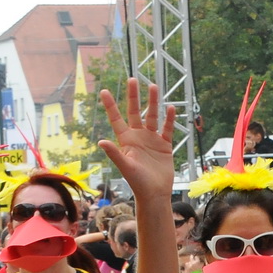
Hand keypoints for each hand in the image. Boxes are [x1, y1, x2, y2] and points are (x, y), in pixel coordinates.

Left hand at [98, 78, 175, 203]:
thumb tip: (101, 141)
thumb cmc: (137, 182)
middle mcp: (138, 137)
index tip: (104, 91)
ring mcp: (151, 140)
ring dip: (153, 102)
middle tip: (133, 79)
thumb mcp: (125, 166)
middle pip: (135, 112)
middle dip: (134, 96)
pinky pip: (167, 128)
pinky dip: (169, 119)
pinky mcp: (164, 145)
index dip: (111, 105)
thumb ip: (114, 153)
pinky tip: (171, 107)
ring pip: (152, 116)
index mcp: (126, 140)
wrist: (155, 193)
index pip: (116, 119)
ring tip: (153, 86)